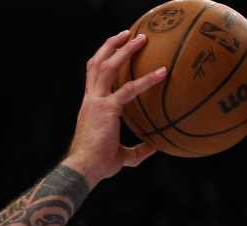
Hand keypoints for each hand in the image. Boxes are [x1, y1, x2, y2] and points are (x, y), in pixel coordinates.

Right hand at [63, 30, 167, 186]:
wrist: (83, 169)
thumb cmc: (98, 166)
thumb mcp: (121, 157)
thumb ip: (137, 151)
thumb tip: (155, 147)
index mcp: (90, 106)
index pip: (94, 77)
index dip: (104, 60)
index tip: (116, 49)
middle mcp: (91, 100)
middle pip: (97, 64)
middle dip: (111, 46)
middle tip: (127, 34)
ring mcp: (97, 102)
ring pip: (107, 66)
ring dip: (124, 50)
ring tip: (141, 39)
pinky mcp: (107, 109)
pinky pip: (129, 89)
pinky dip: (146, 79)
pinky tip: (162, 73)